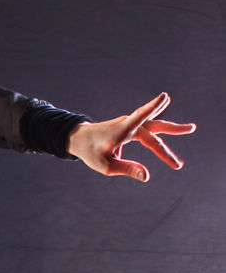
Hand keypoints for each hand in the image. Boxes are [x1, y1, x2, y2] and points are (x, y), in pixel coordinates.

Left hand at [66, 92, 194, 182]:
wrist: (80, 139)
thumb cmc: (91, 152)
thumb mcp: (106, 166)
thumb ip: (127, 169)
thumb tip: (147, 176)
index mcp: (121, 131)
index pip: (139, 117)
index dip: (152, 107)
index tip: (164, 96)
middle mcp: (128, 125)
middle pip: (155, 127)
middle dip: (174, 129)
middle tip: (192, 128)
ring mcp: (131, 125)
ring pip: (155, 127)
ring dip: (172, 128)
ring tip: (189, 128)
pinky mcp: (131, 127)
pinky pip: (149, 129)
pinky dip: (160, 131)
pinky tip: (171, 128)